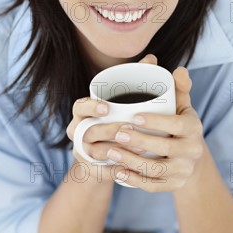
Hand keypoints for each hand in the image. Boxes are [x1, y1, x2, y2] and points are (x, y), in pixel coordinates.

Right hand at [67, 54, 158, 182]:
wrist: (113, 155)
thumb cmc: (120, 121)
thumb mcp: (126, 102)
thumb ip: (137, 80)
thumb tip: (153, 59)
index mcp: (84, 113)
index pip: (79, 106)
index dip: (90, 107)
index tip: (106, 107)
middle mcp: (79, 131)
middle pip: (87, 130)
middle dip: (107, 130)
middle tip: (127, 129)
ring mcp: (83, 152)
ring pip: (93, 151)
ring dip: (112, 151)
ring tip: (134, 148)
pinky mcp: (91, 169)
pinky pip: (99, 172)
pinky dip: (113, 171)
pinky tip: (128, 170)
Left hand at [105, 57, 204, 191]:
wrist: (191, 158)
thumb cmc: (179, 125)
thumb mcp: (182, 107)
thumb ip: (179, 88)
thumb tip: (179, 70)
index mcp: (194, 128)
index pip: (177, 124)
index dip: (156, 121)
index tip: (134, 117)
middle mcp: (193, 151)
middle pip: (164, 147)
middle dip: (139, 141)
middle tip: (117, 133)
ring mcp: (184, 171)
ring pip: (156, 169)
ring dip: (131, 161)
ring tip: (111, 151)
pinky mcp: (174, 185)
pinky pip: (152, 185)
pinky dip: (134, 180)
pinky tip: (118, 171)